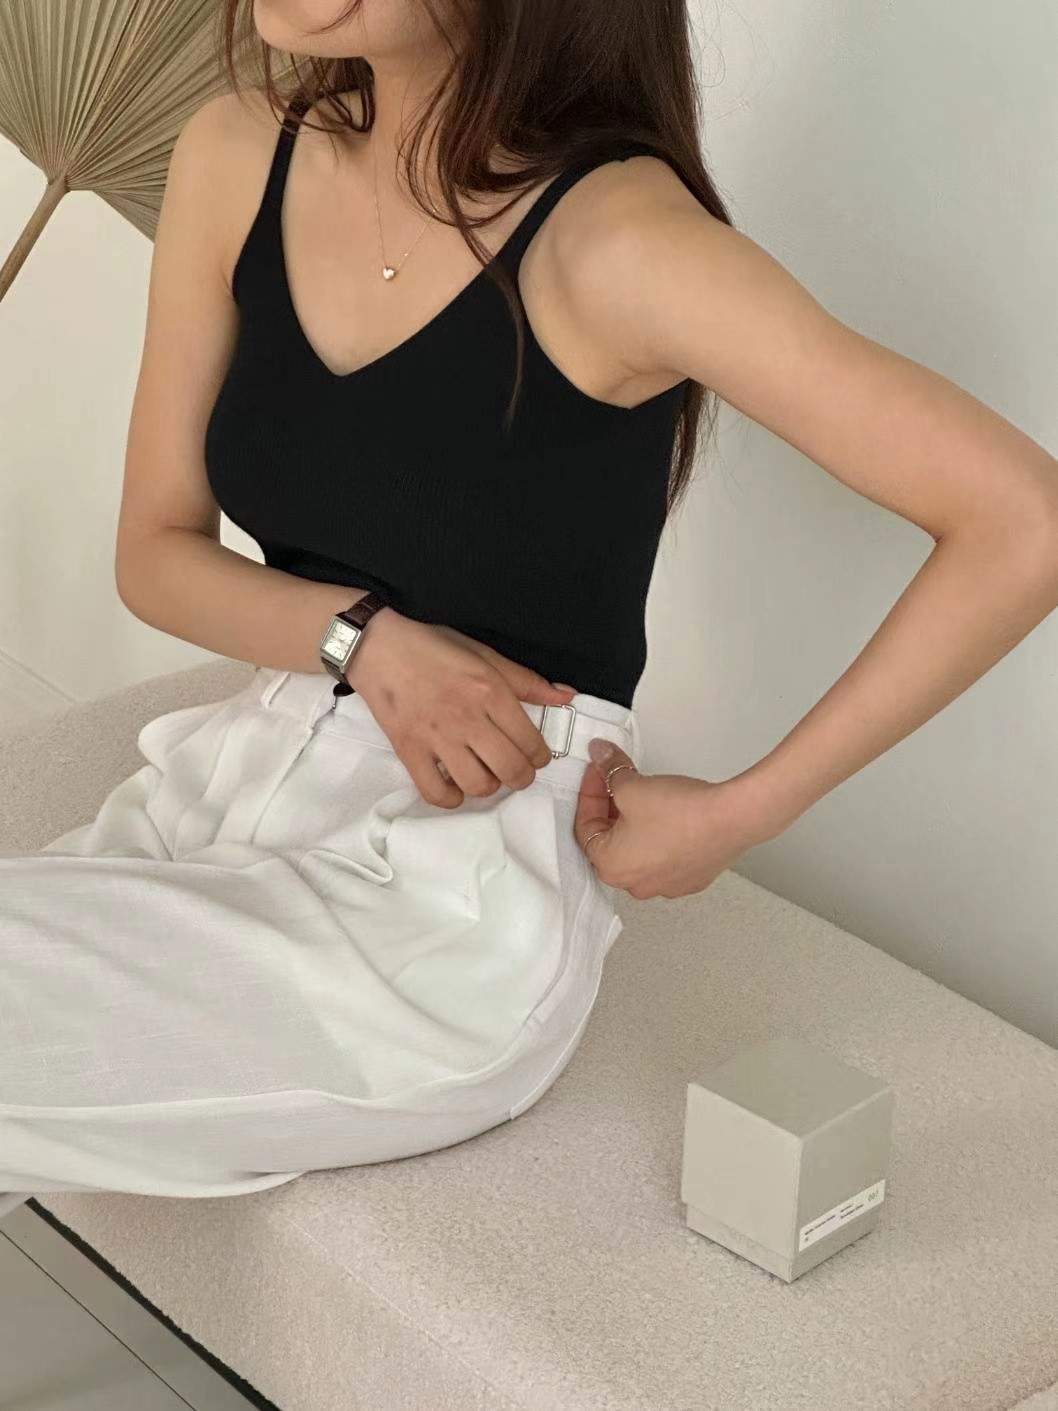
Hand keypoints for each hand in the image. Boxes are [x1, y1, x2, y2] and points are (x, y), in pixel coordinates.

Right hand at [346, 607, 577, 807]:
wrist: (378, 647)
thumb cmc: (434, 648)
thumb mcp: (485, 654)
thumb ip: (527, 681)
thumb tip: (566, 697)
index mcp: (490, 691)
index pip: (530, 741)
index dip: (540, 756)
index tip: (535, 756)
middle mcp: (467, 718)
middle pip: (510, 769)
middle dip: (522, 777)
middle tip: (516, 771)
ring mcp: (436, 738)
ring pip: (477, 785)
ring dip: (488, 786)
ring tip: (486, 774)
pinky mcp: (408, 751)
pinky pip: (435, 793)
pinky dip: (451, 798)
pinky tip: (455, 786)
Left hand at [573, 738, 772, 899]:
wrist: (730, 819)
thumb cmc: (683, 814)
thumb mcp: (631, 785)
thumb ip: (609, 770)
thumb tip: (601, 757)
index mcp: (611, 867)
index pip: (585, 827)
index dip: (589, 793)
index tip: (598, 772)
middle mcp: (636, 884)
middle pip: (610, 840)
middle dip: (610, 807)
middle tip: (616, 780)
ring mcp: (666, 884)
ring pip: (638, 849)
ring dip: (635, 822)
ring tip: (644, 795)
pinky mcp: (690, 878)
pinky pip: (665, 855)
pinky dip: (660, 834)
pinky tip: (669, 814)